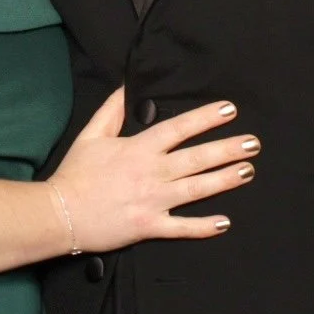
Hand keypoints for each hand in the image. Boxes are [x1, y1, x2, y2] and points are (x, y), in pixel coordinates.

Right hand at [47, 88, 259, 251]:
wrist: (60, 212)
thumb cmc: (76, 174)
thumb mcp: (91, 134)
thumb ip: (111, 110)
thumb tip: (126, 86)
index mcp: (139, 148)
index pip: (178, 128)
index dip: (205, 118)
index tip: (229, 110)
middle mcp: (151, 172)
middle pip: (196, 158)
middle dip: (227, 149)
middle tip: (253, 143)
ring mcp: (152, 201)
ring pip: (195, 189)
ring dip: (224, 179)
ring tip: (248, 171)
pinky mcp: (148, 226)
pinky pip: (181, 227)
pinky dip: (203, 226)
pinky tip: (225, 222)